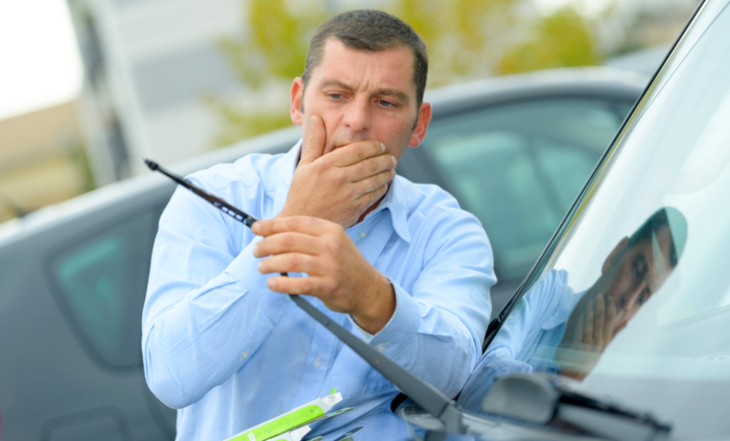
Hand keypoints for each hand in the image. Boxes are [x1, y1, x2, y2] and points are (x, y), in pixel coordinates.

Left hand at [252, 216, 395, 333]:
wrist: (367, 288)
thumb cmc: (343, 263)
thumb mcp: (333, 241)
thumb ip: (308, 236)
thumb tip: (271, 233)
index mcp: (330, 230)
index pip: (296, 223)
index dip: (272, 225)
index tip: (256, 229)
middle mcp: (330, 246)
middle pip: (289, 240)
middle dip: (267, 245)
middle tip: (256, 251)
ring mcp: (330, 267)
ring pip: (291, 261)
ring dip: (270, 264)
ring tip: (262, 267)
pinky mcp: (327, 287)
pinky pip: (299, 284)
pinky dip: (281, 284)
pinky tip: (271, 283)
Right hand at [278, 115, 396, 227]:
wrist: (302, 222)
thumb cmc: (301, 193)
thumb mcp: (304, 165)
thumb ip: (315, 141)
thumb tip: (316, 119)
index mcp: (326, 165)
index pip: (357, 150)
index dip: (373, 146)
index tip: (380, 145)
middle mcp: (339, 178)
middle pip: (370, 164)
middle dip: (385, 158)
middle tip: (391, 156)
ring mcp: (348, 195)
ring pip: (375, 179)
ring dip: (387, 172)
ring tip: (392, 168)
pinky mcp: (355, 209)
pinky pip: (374, 195)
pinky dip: (382, 188)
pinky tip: (384, 184)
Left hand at [554, 293, 615, 379]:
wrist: (576, 373)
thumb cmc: (590, 358)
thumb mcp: (603, 346)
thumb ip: (614, 333)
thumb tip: (625, 322)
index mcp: (605, 341)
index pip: (610, 322)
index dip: (611, 309)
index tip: (611, 298)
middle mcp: (598, 343)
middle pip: (601, 322)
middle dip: (601, 307)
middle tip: (601, 295)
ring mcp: (588, 345)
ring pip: (591, 325)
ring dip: (591, 312)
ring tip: (592, 301)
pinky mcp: (577, 347)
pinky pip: (580, 333)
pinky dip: (581, 323)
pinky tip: (582, 315)